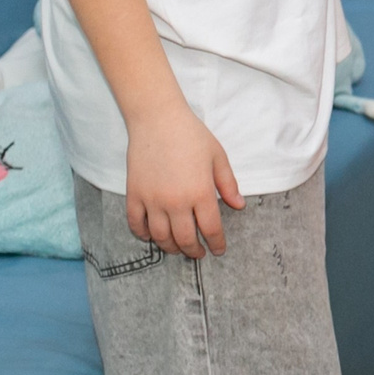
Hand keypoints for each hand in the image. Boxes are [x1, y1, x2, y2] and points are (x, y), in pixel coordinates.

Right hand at [123, 105, 245, 258]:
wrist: (158, 120)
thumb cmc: (192, 136)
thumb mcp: (218, 157)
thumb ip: (228, 184)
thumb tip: (239, 206)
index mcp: (201, 193)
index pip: (211, 229)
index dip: (216, 243)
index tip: (218, 250)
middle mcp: (176, 202)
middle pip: (185, 239)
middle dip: (193, 251)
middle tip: (198, 254)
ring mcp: (153, 200)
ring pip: (161, 236)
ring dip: (170, 247)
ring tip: (178, 248)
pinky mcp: (134, 195)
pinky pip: (136, 224)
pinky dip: (143, 234)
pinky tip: (151, 236)